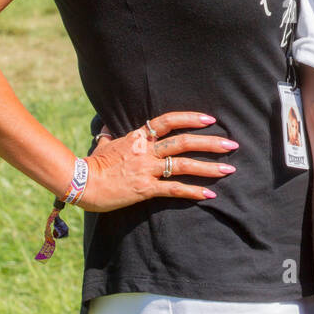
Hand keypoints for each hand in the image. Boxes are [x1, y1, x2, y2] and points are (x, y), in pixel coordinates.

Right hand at [78, 111, 237, 211]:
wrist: (81, 184)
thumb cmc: (92, 164)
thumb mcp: (104, 143)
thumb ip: (111, 134)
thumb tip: (109, 128)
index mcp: (138, 137)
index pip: (168, 121)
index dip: (190, 118)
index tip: (210, 120)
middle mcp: (146, 151)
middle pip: (183, 142)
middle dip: (210, 143)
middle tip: (232, 144)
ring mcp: (146, 169)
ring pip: (183, 165)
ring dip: (209, 167)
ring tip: (228, 169)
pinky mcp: (145, 189)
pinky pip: (173, 189)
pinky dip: (193, 191)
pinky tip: (209, 194)